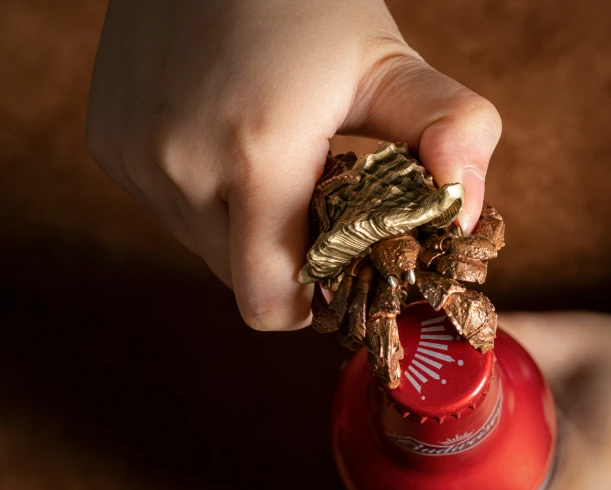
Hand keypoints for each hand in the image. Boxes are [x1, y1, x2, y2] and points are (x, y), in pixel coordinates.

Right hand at [86, 0, 500, 329]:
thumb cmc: (308, 0)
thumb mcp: (388, 63)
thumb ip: (450, 129)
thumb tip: (464, 213)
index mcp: (257, 156)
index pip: (271, 301)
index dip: (314, 298)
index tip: (341, 264)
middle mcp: (179, 165)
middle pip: (242, 279)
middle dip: (287, 258)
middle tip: (318, 204)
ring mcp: (133, 156)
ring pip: (204, 246)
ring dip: (246, 226)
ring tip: (273, 166)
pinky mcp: (108, 143)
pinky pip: (170, 207)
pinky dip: (208, 195)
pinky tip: (229, 142)